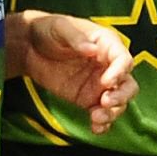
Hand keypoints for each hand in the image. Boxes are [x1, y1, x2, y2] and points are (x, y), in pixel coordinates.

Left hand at [9, 11, 137, 136]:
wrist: (28, 47)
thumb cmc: (48, 30)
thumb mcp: (60, 27)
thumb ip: (76, 38)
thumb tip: (92, 50)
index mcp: (107, 45)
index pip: (123, 60)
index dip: (119, 72)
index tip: (106, 82)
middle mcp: (109, 66)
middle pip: (128, 84)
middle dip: (121, 96)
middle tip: (105, 102)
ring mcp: (100, 85)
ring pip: (118, 103)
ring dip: (112, 112)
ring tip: (96, 118)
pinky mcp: (88, 99)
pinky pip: (102, 114)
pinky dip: (103, 124)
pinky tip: (95, 128)